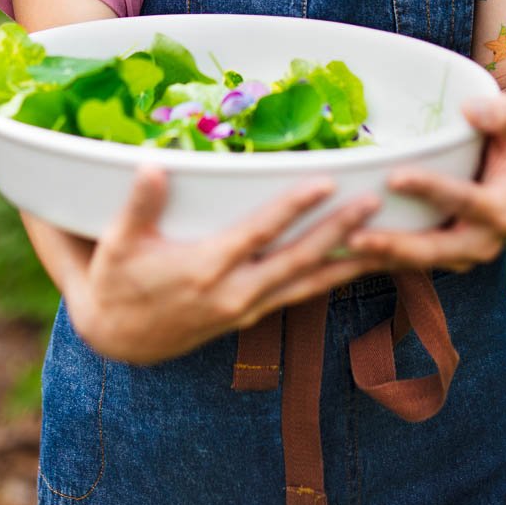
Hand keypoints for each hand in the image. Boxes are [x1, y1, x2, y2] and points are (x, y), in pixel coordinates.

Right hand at [59, 168, 385, 363]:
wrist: (117, 338)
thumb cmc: (117, 281)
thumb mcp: (117, 243)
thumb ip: (139, 205)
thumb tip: (154, 166)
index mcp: (205, 270)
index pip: (259, 233)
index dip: (293, 207)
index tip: (326, 181)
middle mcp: (234, 293)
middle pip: (298, 260)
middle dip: (338, 232)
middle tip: (373, 203)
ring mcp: (247, 308)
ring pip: (308, 284)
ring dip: (348, 261)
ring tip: (388, 239)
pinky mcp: (251, 314)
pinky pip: (300, 295)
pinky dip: (331, 279)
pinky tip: (358, 264)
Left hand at [344, 92, 505, 273]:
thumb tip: (472, 109)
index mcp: (501, 211)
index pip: (463, 201)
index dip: (430, 189)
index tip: (395, 177)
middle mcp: (480, 243)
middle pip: (433, 249)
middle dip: (395, 245)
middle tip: (353, 236)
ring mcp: (458, 255)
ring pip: (414, 262)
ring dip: (377, 258)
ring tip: (337, 249)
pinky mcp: (438, 256)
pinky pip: (404, 261)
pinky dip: (374, 259)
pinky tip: (338, 251)